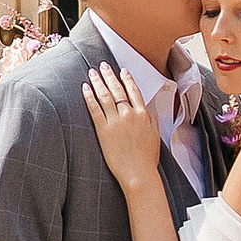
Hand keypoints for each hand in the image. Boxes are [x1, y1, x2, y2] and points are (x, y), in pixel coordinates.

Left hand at [82, 63, 162, 197]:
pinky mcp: (103, 130)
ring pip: (104, 95)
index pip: (134, 91)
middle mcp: (129, 115)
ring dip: (97, 81)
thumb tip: (149, 111)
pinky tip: (84, 88)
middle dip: (109, 75)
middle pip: (117, 89)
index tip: (122, 70)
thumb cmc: (147, 159)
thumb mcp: (156, 136)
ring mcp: (116, 122)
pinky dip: (89, 97)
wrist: (138, 174)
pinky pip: (94, 109)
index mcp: (143, 115)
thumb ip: (152, 120)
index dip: (127, 79)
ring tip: (91, 73)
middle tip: (102, 65)